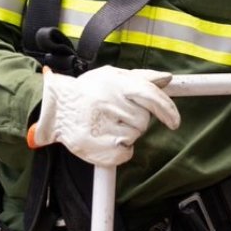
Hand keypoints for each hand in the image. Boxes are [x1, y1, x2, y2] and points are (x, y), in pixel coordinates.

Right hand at [27, 65, 179, 166]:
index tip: (174, 122)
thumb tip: (167, 79)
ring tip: (108, 124)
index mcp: (116, 84)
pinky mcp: (96, 148)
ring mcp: (102, 127)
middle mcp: (108, 104)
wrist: (55, 108)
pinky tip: (106, 139)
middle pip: (143, 120)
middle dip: (136, 119)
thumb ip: (142, 77)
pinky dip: (120, 150)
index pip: (149, 96)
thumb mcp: (113, 76)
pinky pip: (124, 153)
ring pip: (134, 136)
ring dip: (127, 133)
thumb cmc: (89, 91)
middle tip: (118, 114)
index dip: (167, 109)